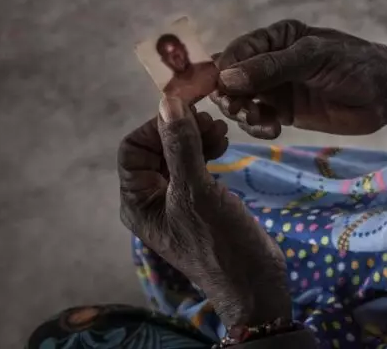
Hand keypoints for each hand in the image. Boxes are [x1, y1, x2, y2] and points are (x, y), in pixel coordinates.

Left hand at [118, 97, 290, 326]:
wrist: (253, 282)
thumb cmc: (218, 242)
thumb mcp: (197, 191)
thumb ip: (181, 146)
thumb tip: (168, 103)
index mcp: (137, 201)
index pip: (133, 148)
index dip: (158, 126)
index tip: (190, 113)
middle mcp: (151, 200)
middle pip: (155, 148)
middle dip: (181, 130)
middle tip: (211, 120)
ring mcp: (176, 201)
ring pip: (178, 154)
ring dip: (197, 137)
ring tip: (222, 131)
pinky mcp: (200, 202)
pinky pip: (196, 166)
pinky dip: (207, 150)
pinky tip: (225, 145)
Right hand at [210, 20, 386, 138]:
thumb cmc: (355, 64)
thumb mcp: (314, 58)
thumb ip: (273, 67)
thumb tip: (227, 77)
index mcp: (276, 37)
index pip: (238, 50)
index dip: (223, 68)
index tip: (219, 87)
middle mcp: (270, 61)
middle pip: (232, 78)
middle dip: (230, 94)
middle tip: (239, 109)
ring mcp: (276, 88)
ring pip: (242, 101)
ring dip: (243, 113)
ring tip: (260, 121)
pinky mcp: (284, 113)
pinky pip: (258, 120)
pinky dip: (257, 126)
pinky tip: (272, 131)